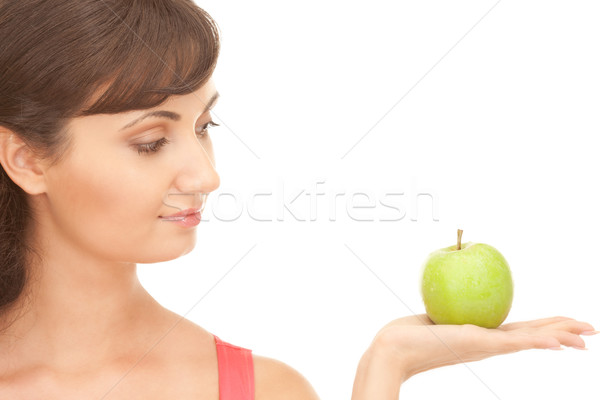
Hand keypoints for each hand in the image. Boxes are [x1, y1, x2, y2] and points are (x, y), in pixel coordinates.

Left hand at [371, 314, 596, 381]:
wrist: (393, 349)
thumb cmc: (409, 333)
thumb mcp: (437, 314)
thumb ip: (451, 307)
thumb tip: (453, 290)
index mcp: (481, 336)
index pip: (519, 331)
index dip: (544, 328)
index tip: (564, 327)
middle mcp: (487, 343)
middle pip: (532, 336)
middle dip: (562, 333)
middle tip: (590, 331)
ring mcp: (484, 346)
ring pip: (529, 340)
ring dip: (559, 337)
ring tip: (585, 337)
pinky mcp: (477, 344)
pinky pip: (512, 341)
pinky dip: (537, 341)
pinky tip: (557, 342)